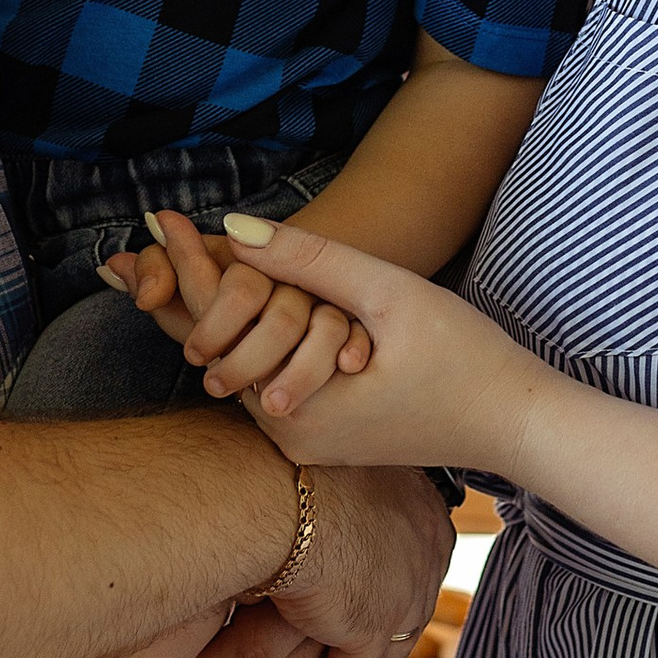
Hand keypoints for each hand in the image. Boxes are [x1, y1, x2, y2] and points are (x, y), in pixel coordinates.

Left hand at [156, 211, 544, 477]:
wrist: (513, 423)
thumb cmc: (465, 356)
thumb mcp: (388, 294)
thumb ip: (312, 260)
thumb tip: (232, 229)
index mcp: (294, 404)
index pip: (219, 325)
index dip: (187, 263)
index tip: (156, 216)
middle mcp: (287, 433)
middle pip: (220, 349)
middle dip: (190, 289)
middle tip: (144, 234)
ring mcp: (304, 441)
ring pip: (245, 365)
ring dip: (224, 315)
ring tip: (173, 256)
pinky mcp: (323, 438)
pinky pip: (273, 380)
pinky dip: (258, 339)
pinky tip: (240, 301)